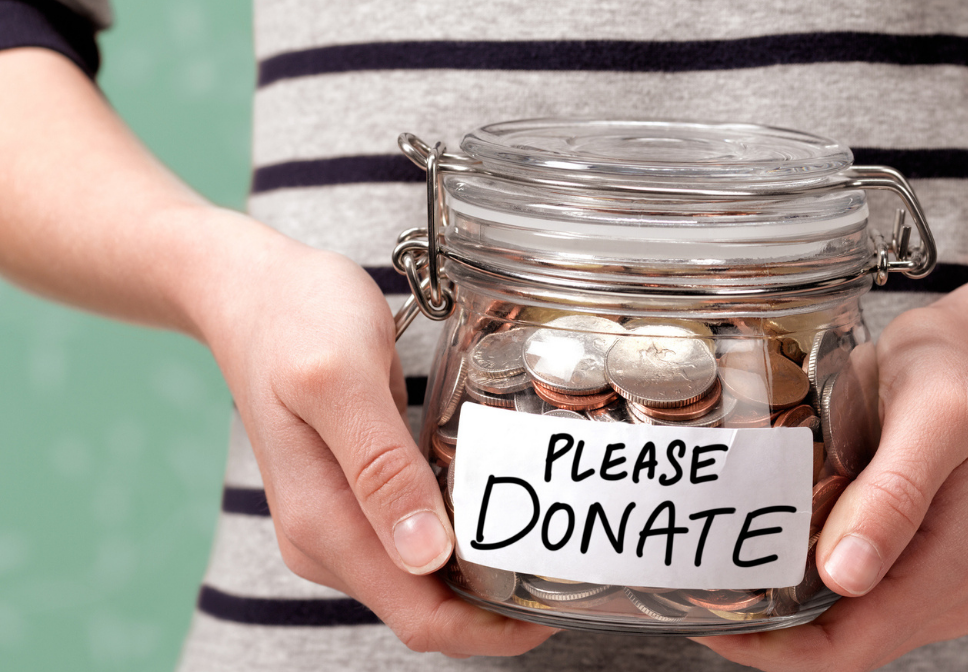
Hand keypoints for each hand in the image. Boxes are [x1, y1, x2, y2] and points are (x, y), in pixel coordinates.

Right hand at [188, 215, 555, 655]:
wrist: (249, 291)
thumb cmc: (294, 318)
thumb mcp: (341, 378)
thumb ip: (380, 468)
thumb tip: (425, 557)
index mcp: (324, 523)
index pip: (418, 616)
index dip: (489, 631)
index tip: (553, 612)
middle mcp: (328, 539)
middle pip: (426, 609)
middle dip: (496, 609)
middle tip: (570, 572)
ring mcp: (340, 521)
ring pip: (424, 582)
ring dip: (483, 578)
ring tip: (548, 544)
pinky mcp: (354, 497)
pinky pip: (417, 541)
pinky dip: (462, 540)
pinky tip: (501, 512)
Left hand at [697, 271, 967, 669]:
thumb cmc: (959, 371)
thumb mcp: (934, 415)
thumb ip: (894, 495)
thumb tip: (847, 576)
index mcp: (956, 569)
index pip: (851, 647)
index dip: (773, 649)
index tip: (707, 616)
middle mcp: (950, 591)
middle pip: (840, 645)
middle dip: (766, 630)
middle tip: (694, 587)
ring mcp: (932, 583)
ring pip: (838, 624)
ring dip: (779, 607)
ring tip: (717, 568)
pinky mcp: (912, 563)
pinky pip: (845, 593)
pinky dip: (798, 579)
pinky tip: (760, 550)